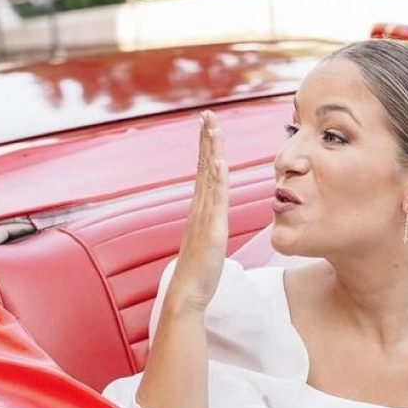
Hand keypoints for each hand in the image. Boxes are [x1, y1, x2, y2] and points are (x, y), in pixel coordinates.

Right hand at [168, 111, 229, 313]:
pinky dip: (217, 180)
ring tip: (213, 127)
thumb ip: (209, 230)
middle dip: (206, 140)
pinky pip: (216, 201)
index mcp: (200, 212)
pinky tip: (219, 162)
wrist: (187, 293)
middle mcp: (199, 210)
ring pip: (209, 178)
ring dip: (211, 151)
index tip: (207, 127)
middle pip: (203, 168)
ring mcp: (204, 219)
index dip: (205, 150)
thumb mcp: (207, 245)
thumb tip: (212, 224)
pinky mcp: (212, 231)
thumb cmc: (198, 274)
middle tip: (207, 114)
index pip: (204, 174)